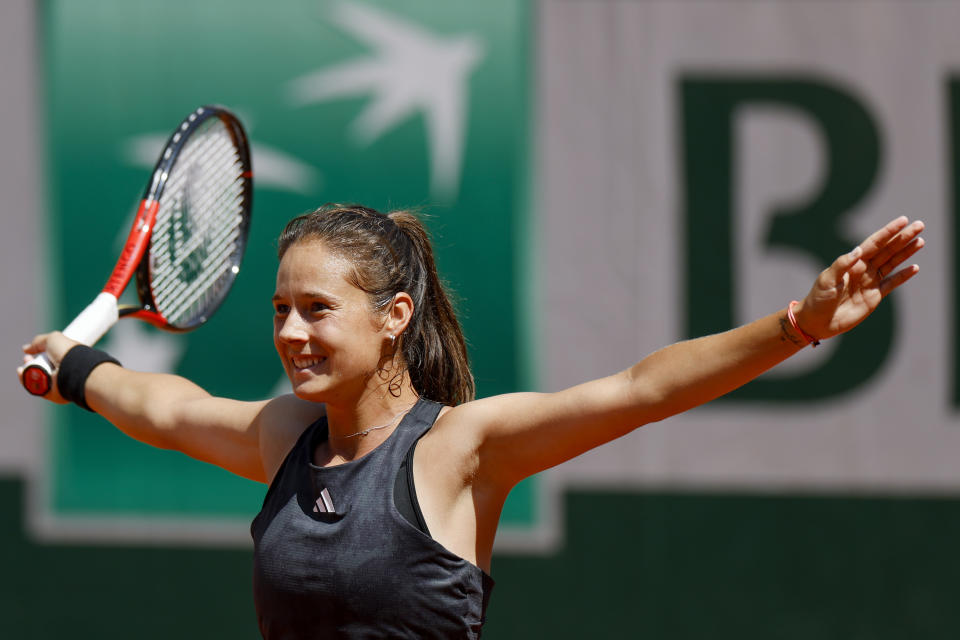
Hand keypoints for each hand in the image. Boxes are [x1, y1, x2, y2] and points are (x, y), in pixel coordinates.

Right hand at [17, 331, 80, 402]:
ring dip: (25, 371)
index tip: (28, 352)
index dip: (36, 355)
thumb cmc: (68, 352)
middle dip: (29, 362)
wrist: (74, 369)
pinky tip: (21, 372)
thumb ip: (39, 342)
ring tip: (23, 365)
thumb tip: (26, 349)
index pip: (47, 360)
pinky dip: (26, 381)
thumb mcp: (53, 339)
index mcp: (65, 361)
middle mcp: (61, 373)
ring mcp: (56, 384)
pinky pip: (34, 389)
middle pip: (39, 369)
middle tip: (27, 358)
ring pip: (34, 379)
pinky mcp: (51, 394)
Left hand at [793, 216, 924, 340]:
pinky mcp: (874, 296)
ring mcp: (869, 282)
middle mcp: (863, 269)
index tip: (903, 221)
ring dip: (906, 252)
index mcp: (852, 262)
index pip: (874, 243)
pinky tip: (914, 268)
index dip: (888, 232)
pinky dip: (903, 276)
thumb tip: (859, 250)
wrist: (817, 322)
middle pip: (887, 250)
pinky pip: (892, 283)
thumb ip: (842, 265)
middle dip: (903, 238)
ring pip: (892, 263)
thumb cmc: (818, 298)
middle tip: (920, 225)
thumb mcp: (827, 280)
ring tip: (920, 241)